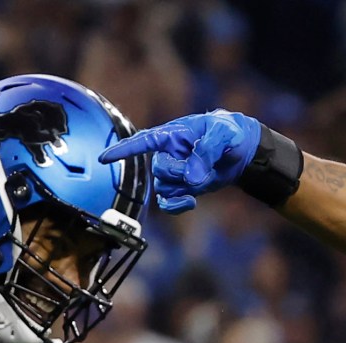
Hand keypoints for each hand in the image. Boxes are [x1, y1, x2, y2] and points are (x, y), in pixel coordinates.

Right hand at [98, 110, 262, 212]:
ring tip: (203, 180)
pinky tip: (190, 203)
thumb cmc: (228, 133)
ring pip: (163, 187)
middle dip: (177, 173)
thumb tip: (192, 178)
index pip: (141, 142)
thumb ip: (207, 151)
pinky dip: (176, 206)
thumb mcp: (223, 134)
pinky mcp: (183, 188)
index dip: (123, 150)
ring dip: (182, 188)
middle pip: (158, 170)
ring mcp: (174, 172)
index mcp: (171, 135)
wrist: (241, 149)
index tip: (105, 158)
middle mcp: (167, 154)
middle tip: (198, 170)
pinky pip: (168, 202)